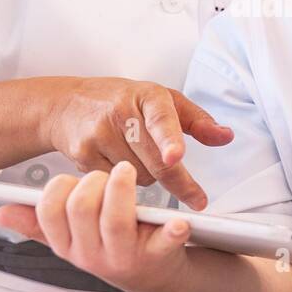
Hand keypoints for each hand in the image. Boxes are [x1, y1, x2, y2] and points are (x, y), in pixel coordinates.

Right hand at [0, 163, 191, 291]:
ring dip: (121, 191)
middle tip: (108, 172)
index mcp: (68, 244)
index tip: (71, 180)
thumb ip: (36, 224)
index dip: (59, 188)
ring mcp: (124, 258)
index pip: (49, 212)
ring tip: (127, 172)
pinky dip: (172, 231)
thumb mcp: (71, 239)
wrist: (155, 279)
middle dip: (92, 183)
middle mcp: (92, 254)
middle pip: (81, 209)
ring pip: (115, 221)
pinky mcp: (158, 258)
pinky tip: (179, 222)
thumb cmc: (112, 247)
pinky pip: (164, 243)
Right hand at [45, 78, 231, 208]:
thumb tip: (225, 136)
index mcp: (146, 95)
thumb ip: (196, 120)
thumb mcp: (161, 100)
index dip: (169, 139)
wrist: (66, 105)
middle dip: (177, 180)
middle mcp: (120, 112)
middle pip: (155, 160)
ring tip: (137, 158)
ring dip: (147, 177)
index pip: (160, 118)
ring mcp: (98, 134)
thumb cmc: (120, 102)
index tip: (175, 156)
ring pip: (139, 177)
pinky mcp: (83, 155)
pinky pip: (117, 184)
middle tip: (195, 197)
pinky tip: (118, 164)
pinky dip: (125, 183)